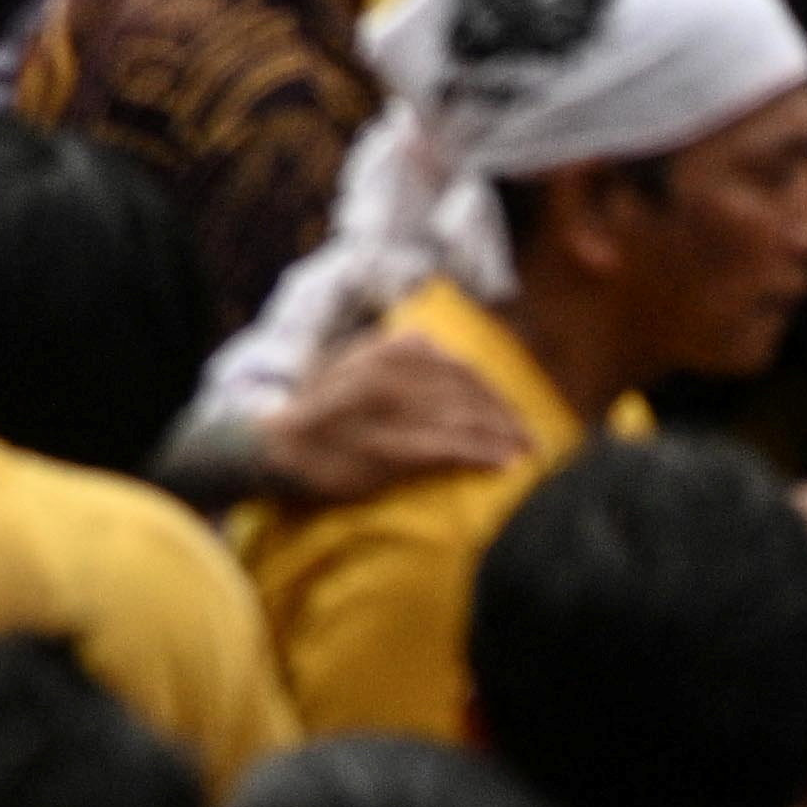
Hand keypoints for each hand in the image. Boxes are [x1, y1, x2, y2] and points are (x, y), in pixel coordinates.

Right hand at [259, 319, 544, 506]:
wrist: (272, 445)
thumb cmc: (315, 408)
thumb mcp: (348, 361)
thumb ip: (388, 351)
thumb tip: (428, 340)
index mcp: (386, 349)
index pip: (458, 367)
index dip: (493, 392)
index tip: (513, 413)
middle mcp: (394, 372)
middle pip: (471, 393)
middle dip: (508, 416)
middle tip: (534, 439)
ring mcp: (392, 410)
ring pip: (468, 420)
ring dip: (505, 438)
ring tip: (528, 454)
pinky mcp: (391, 447)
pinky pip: (452, 450)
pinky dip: (485, 456)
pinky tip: (505, 466)